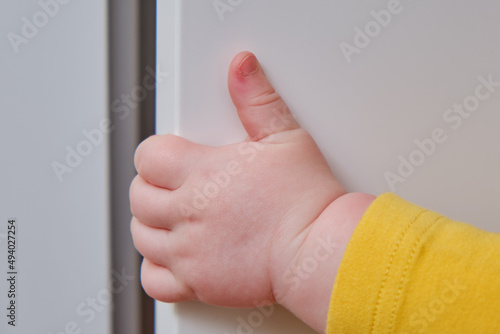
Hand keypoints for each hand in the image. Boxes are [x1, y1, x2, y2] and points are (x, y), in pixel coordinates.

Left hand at [130, 51, 374, 332]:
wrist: (320, 250)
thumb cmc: (306, 200)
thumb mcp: (286, 137)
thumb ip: (257, 100)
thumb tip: (241, 68)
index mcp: (203, 173)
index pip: (148, 156)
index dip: (156, 153)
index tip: (171, 157)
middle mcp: (189, 213)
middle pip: (138, 196)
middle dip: (151, 188)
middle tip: (174, 186)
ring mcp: (190, 251)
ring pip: (141, 235)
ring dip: (152, 224)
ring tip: (176, 217)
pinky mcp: (199, 283)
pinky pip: (154, 280)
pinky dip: (157, 269)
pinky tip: (176, 256)